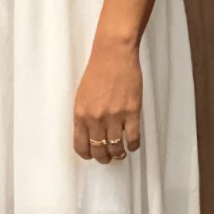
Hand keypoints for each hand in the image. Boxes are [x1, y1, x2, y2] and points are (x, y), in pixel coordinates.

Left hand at [73, 38, 141, 163]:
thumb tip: (89, 134)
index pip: (81, 145)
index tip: (92, 155)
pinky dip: (133, 146)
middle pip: (99, 150)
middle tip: (108, 157)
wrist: (114, 55)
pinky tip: (132, 146)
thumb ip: (84, 115)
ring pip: (116, 148)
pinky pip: (133, 138)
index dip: (87, 154)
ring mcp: (114, 117)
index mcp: (80, 114)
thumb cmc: (97, 72)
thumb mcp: (82, 96)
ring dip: (118, 154)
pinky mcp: (132, 113)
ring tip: (120, 153)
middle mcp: (96, 119)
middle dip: (103, 158)